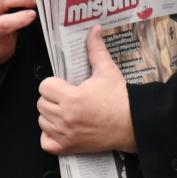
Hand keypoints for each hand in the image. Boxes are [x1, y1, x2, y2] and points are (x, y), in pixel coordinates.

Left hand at [38, 25, 135, 155]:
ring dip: (51, 117)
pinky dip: (50, 137)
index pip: (44, 87)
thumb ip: (96, 49)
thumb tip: (94, 30)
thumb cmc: (121, 100)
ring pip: (42, 121)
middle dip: (52, 99)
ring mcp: (66, 134)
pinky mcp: (69, 147)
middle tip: (68, 98)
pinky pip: (46, 143)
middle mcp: (66, 117)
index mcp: (72, 98)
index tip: (65, 86)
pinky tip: (62, 129)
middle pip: (41, 104)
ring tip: (68, 112)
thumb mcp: (107, 71)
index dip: (54, 84)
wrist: (135, 124)